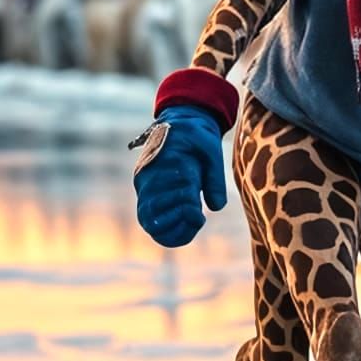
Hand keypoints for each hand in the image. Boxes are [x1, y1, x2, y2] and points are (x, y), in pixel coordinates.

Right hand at [132, 106, 228, 247]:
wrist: (179, 127)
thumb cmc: (196, 137)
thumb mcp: (211, 150)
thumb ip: (214, 178)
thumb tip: (215, 207)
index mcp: (160, 162)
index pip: (165, 190)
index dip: (184, 201)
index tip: (198, 203)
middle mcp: (147, 178)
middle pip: (151, 212)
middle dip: (179, 218)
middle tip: (198, 213)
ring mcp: (145, 190)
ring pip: (149, 222)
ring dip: (174, 229)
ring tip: (196, 221)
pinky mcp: (149, 199)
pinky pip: (152, 224)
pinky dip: (170, 233)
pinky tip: (190, 227)